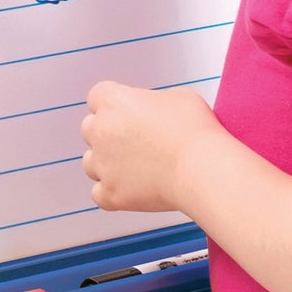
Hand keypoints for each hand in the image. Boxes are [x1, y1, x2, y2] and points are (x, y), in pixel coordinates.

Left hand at [81, 80, 216, 212]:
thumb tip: (153, 113)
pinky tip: (131, 189)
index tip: (128, 114)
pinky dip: (112, 193)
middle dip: (108, 134)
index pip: (97, 97)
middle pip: (90, 129)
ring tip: (135, 168)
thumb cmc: (194, 131)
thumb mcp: (177, 97)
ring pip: (91, 162)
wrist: (201, 168)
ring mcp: (103, 164)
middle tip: (135, 142)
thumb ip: (153, 102)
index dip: (114, 106)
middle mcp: (100, 130)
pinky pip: (99, 194)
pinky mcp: (111, 193)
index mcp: (113, 101)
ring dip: (107, 164)